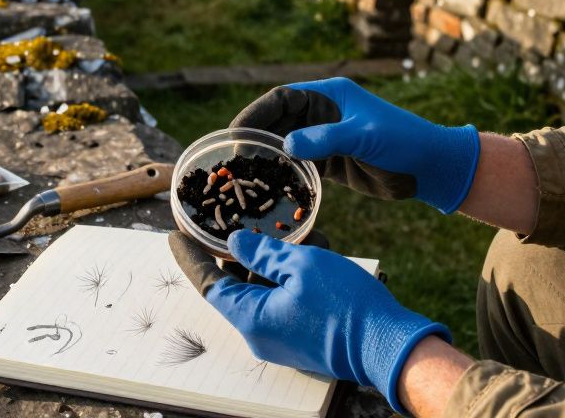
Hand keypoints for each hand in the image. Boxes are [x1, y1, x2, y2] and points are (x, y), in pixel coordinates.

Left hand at [169, 229, 450, 412]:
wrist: (389, 344)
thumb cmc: (345, 304)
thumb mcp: (300, 265)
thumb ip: (262, 253)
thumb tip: (235, 243)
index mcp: (251, 318)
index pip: (207, 284)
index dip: (191, 258)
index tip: (175, 236)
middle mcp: (260, 333)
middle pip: (238, 285)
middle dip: (247, 251)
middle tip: (249, 220)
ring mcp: (282, 338)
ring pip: (266, 289)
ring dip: (278, 260)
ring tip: (303, 234)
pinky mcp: (303, 337)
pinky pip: (286, 301)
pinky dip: (293, 276)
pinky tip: (315, 251)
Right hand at [231, 77, 479, 213]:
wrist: (431, 168)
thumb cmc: (404, 142)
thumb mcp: (364, 136)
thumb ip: (325, 139)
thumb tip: (285, 145)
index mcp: (330, 94)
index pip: (282, 97)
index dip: (257, 112)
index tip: (236, 131)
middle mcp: (323, 112)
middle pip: (278, 120)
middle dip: (255, 136)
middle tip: (233, 158)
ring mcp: (325, 137)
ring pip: (284, 144)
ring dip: (266, 157)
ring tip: (244, 175)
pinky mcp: (329, 161)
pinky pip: (298, 164)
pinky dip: (283, 174)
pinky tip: (268, 187)